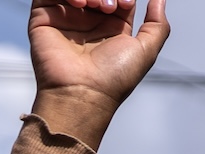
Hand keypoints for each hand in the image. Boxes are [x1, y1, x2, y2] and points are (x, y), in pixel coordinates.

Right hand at [28, 0, 168, 146]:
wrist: (83, 93)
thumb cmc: (113, 79)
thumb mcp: (146, 50)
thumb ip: (157, 24)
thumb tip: (160, 0)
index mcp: (112, 27)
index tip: (126, 4)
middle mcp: (89, 21)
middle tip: (110, 6)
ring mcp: (67, 17)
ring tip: (96, 5)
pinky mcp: (44, 16)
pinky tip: (79, 4)